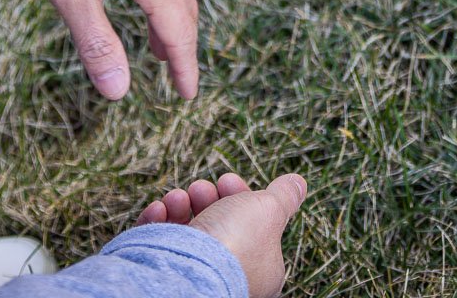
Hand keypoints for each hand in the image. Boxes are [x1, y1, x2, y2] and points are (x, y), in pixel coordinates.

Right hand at [138, 171, 307, 297]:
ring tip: (177, 199)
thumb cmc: (236, 243)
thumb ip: (284, 196)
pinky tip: (159, 210)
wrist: (189, 271)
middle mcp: (228, 274)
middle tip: (201, 190)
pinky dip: (158, 219)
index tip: (227, 181)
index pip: (251, 226)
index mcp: (260, 267)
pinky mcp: (164, 268)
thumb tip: (299, 184)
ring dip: (180, 203)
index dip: (239, 196)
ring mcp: (195, 273)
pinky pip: (159, 239)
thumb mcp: (270, 210)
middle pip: (217, 224)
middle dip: (206, 197)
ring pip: (186, 229)